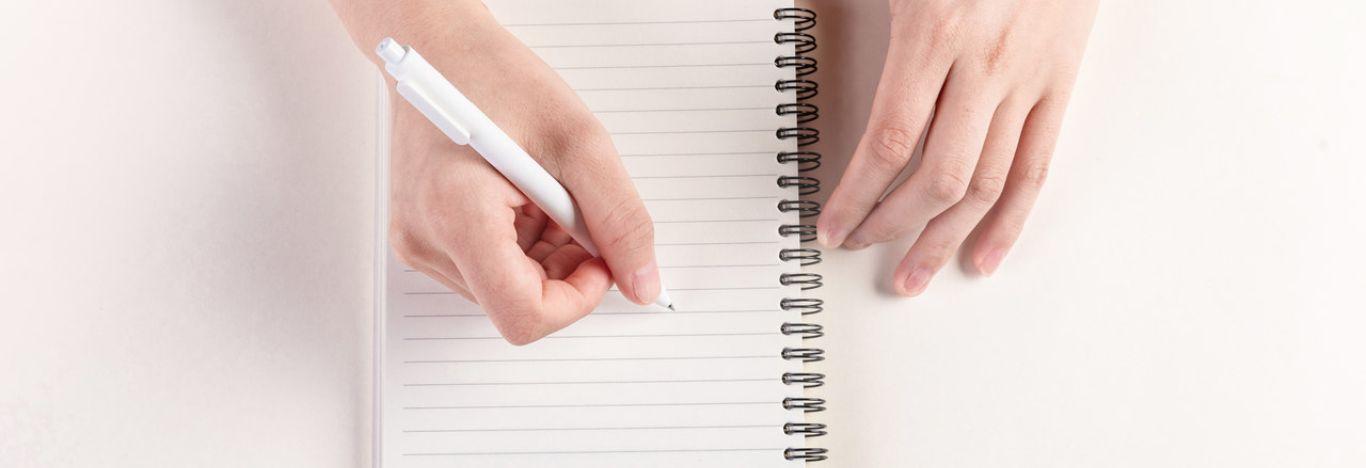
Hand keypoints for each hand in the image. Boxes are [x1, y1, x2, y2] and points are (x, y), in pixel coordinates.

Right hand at [332, 1, 660, 343]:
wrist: (438, 49)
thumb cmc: (495, 78)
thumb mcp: (581, 142)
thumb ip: (620, 218)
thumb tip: (641, 282)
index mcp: (457, 215)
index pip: (524, 316)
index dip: (577, 298)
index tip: (598, 259)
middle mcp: (426, 241)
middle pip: (517, 305)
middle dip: (564, 267)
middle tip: (572, 207)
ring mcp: (419, 244)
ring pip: (507, 291)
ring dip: (544, 254)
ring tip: (541, 192)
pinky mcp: (422, 238)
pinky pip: (488, 270)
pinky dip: (521, 243)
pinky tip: (521, 197)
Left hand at [818, 0, 1097, 295]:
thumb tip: (792, 10)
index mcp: (935, 32)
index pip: (889, 143)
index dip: (856, 196)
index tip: (831, 224)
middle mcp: (985, 65)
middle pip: (937, 176)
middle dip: (891, 225)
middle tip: (859, 246)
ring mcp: (1028, 80)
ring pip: (987, 184)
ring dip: (945, 240)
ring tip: (915, 274)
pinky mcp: (1060, 85)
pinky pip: (1037, 168)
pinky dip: (1010, 221)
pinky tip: (983, 254)